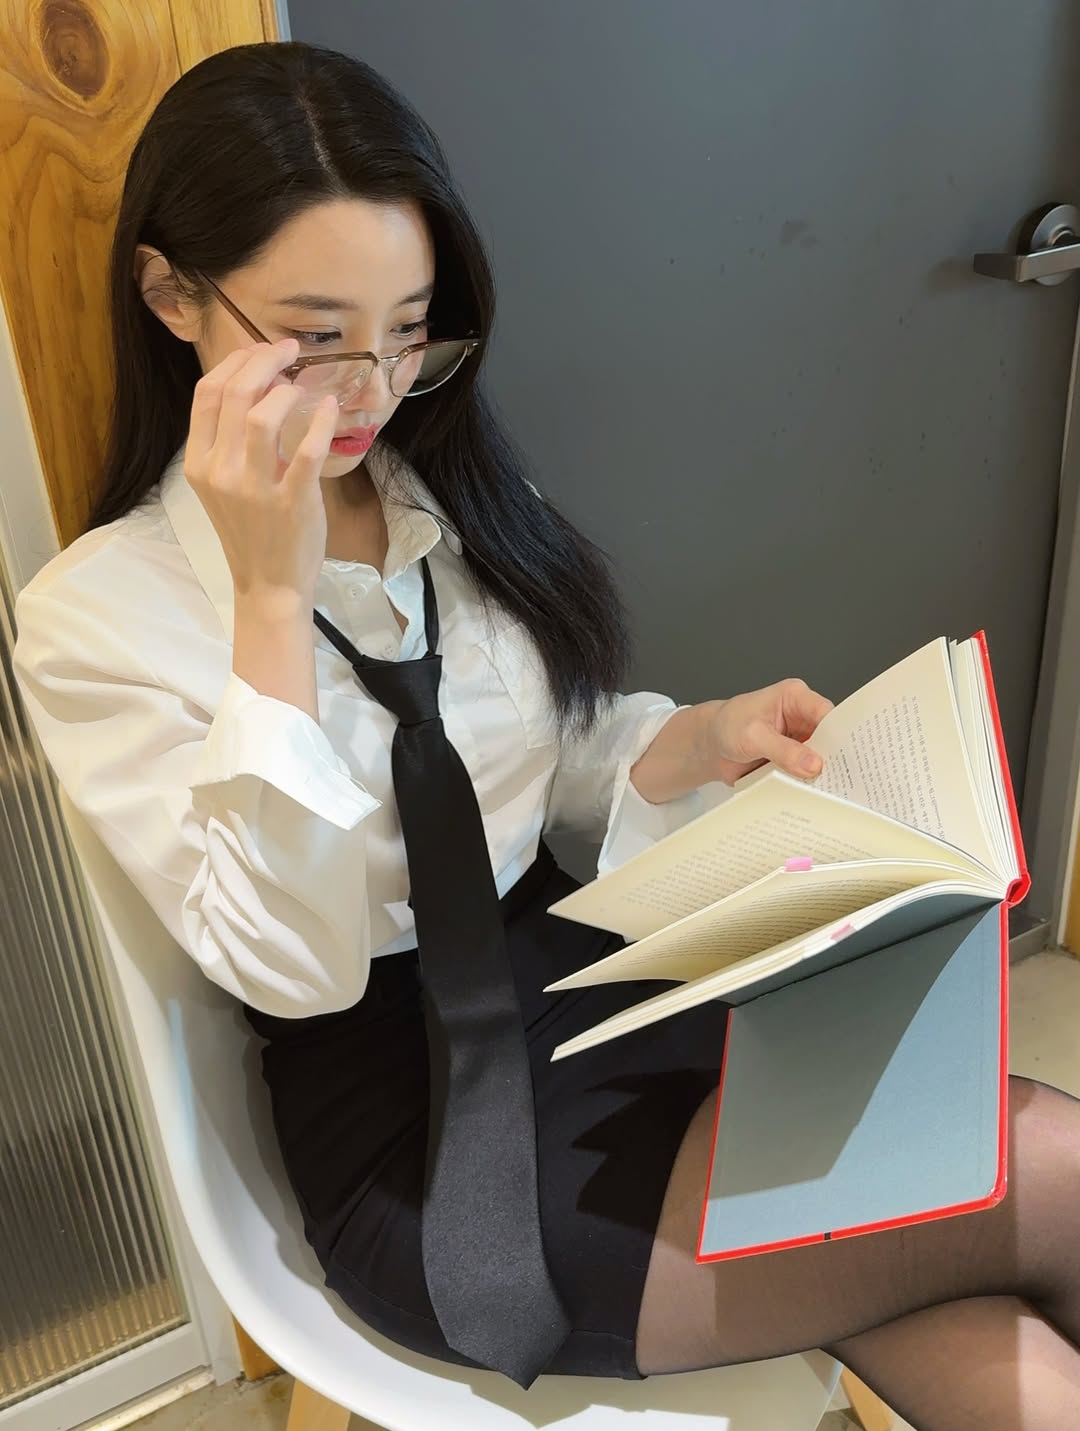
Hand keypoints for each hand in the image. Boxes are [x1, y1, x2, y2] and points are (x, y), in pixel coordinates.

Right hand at [183, 341, 338, 612]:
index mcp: (198, 463)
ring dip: (286, 390)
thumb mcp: (223, 485)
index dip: (236, 362)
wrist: (268, 584)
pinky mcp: (292, 501)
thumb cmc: (251, 531)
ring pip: (262, 415)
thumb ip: (229, 441)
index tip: (261, 349)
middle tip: (290, 351)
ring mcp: (254, 488)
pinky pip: (307, 451)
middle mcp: (220, 472)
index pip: (206, 393)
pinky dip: (321, 422)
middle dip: (264, 361)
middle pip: (234, 394)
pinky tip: (330, 408)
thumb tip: (257, 384)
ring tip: (303, 386)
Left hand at [704, 678, 832, 784]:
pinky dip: (810, 784)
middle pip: (830, 737)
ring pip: (823, 758)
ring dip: (823, 774)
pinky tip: (814, 796)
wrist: (710, 746)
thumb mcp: (752, 736)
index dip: (840, 733)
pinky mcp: (795, 759)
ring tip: (830, 791)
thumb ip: (782, 750)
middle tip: (842, 779)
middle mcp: (802, 717)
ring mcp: (800, 740)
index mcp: (795, 697)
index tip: (848, 755)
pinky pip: (809, 773)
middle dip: (835, 757)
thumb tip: (813, 764)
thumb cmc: (726, 726)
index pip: (827, 713)